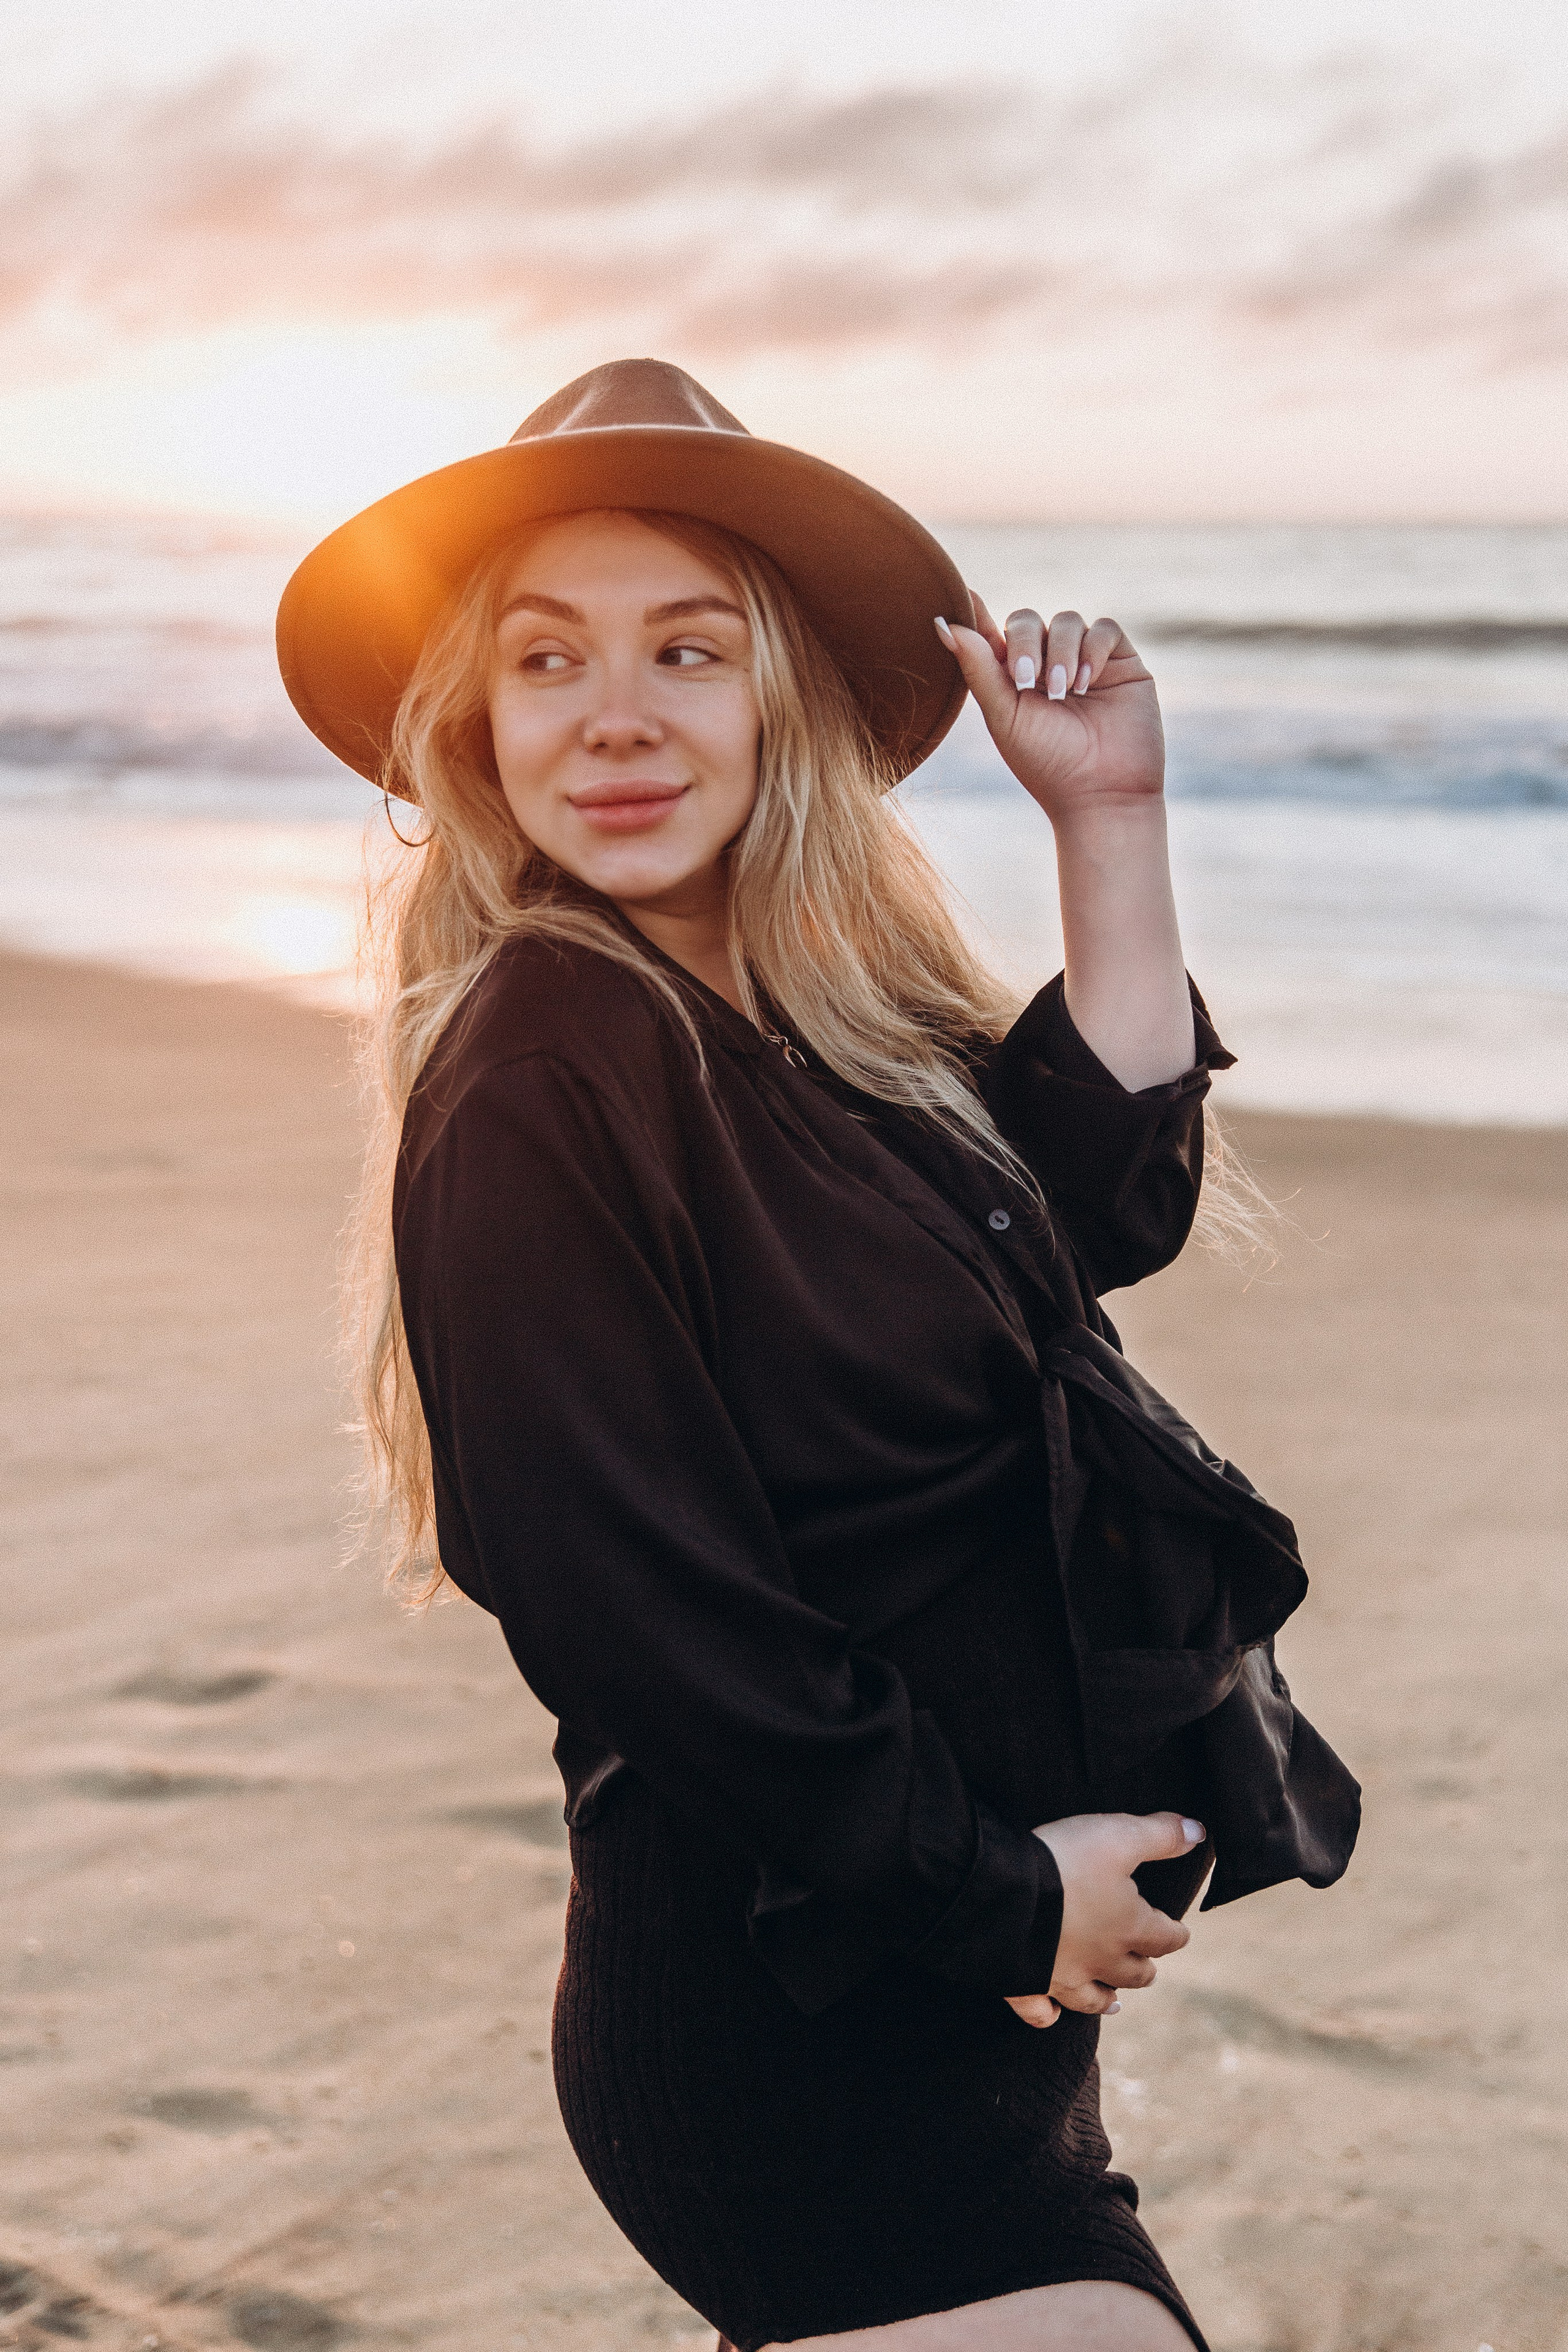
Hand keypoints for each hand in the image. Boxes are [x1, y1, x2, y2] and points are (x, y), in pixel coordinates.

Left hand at [936, 595, 1165, 830]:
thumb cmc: (1047, 764)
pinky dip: (1092, 648)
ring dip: (1061, 652)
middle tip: (1027, 681)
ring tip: (1064, 692)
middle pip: (1028, 620)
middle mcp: (1047, 665)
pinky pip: (1104, 629)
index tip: (962, 594)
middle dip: (1026, 644)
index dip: (977, 614)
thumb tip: (942, 622)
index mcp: (1012, 678)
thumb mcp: (1004, 715)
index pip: (992, 633)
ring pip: (1067, 620)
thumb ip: (978, 667)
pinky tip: (1088, 682)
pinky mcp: (1121, 663)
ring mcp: (1085, 661)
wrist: (1102, 793)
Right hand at [1005, 1811, 1204, 2028]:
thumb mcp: (1118, 1835)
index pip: (1165, 1938)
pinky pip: (1040, 2011)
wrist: (1003, 1892)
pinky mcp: (1027, 1984)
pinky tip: (1052, 2017)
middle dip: (1144, 1969)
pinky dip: (1048, 2016)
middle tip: (1148, 1967)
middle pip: (1133, 1973)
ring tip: (1115, 2002)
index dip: (1175, 1934)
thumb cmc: (1065, 1860)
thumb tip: (1200, 1832)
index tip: (1180, 1932)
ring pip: (1094, 1998)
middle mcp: (1101, 1960)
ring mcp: (1063, 1977)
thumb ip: (1160, 1835)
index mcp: (1128, 1927)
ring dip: (1107, 1999)